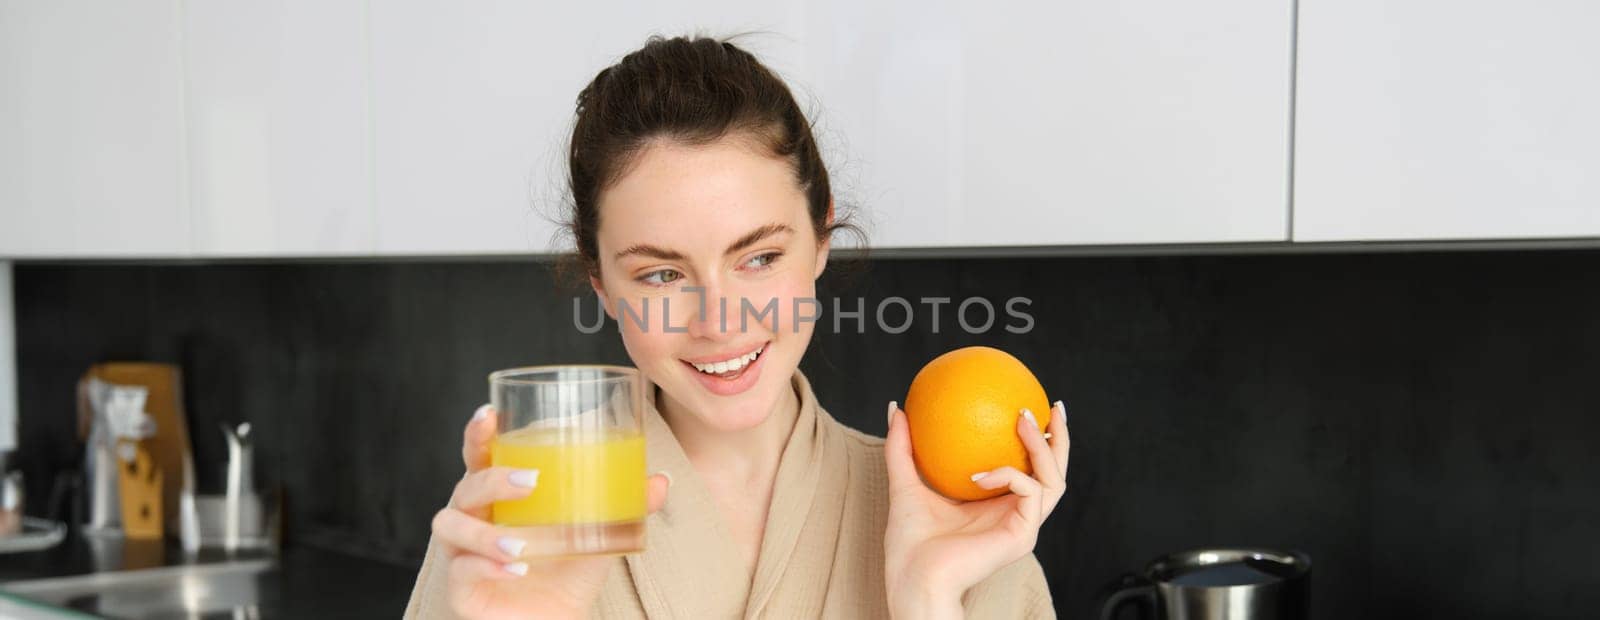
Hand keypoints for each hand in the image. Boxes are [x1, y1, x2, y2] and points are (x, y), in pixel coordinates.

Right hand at [431, 405, 670, 619]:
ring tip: (522, 544)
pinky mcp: (461, 588)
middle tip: (531, 481)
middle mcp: (475, 518)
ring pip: (452, 527)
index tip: (489, 413)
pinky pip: (461, 571)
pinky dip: (487, 567)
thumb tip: (660, 481)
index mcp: (499, 496)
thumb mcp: (600, 535)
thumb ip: (626, 506)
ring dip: (485, 533)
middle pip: (465, 487)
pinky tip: (515, 569)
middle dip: (493, 480)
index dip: (477, 434)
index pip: (479, 456)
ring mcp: (461, 553)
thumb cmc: (567, 570)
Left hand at [882, 400, 1068, 618]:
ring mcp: (1023, 526)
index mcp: (997, 506)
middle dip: (1059, 438)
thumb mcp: (905, 484)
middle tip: (1052, 407)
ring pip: (1054, 480)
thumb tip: (897, 409)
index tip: (1030, 408)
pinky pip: (1029, 492)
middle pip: (1054, 472)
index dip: (1038, 440)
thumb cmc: (910, 544)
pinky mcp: (1022, 535)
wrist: (914, 580)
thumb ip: (902, 448)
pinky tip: (979, 474)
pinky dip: (1009, 474)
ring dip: (1043, 447)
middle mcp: (1016, 515)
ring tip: (1024, 421)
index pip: (1028, 469)